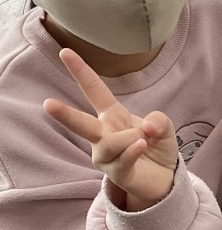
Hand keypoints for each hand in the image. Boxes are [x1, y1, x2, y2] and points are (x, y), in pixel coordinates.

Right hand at [44, 49, 178, 211]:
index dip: (81, 72)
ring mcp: (107, 157)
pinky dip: (132, 151)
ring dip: (129, 138)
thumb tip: (147, 126)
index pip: (94, 91)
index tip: (65, 52)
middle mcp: (104, 135)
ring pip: (109, 144)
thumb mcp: (163, 126)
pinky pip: (122, 160)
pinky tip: (141, 145)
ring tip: (144, 139)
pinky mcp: (118, 173)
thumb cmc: (157, 147)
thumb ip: (158, 119)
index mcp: (113, 116)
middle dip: (66, 114)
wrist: (165, 177)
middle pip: (82, 123)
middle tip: (48, 104)